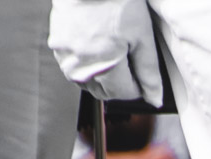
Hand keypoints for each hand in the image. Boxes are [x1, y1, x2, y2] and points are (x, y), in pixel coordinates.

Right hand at [49, 0, 164, 106]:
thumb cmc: (116, 0)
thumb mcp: (142, 36)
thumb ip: (148, 71)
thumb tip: (154, 97)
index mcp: (105, 66)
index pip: (124, 94)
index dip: (138, 86)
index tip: (142, 74)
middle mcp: (81, 67)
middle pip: (105, 92)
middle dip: (120, 83)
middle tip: (129, 61)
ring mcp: (66, 58)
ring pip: (87, 82)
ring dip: (101, 76)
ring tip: (112, 51)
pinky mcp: (56, 46)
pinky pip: (73, 66)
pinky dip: (86, 63)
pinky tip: (96, 45)